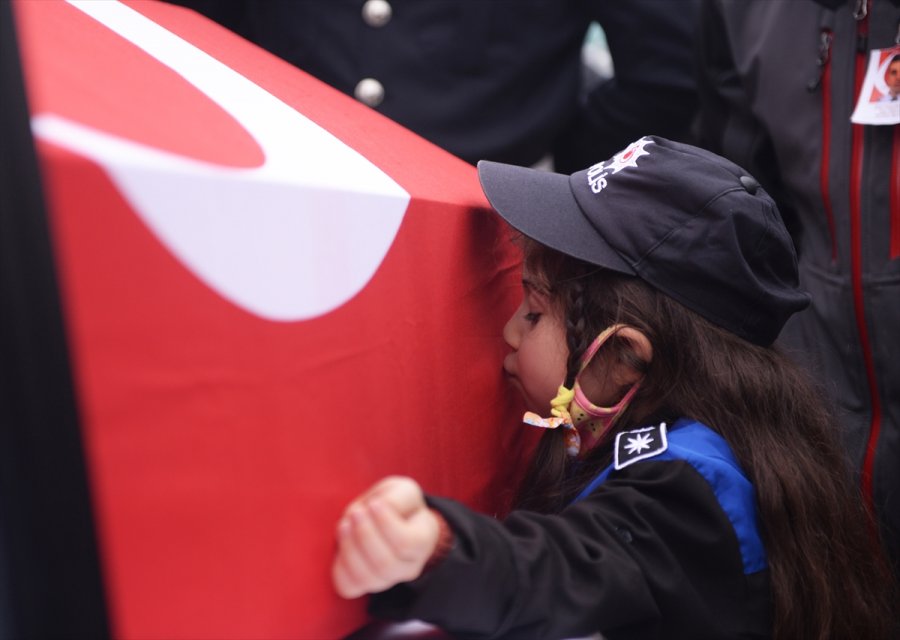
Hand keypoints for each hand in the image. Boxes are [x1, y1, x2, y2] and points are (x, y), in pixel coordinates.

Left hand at [332, 476, 440, 598]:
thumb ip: (394, 499)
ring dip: (350, 549)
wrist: (388, 520)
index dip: (387, 524)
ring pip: (367, 578)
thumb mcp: (402, 491)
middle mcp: (409, 567)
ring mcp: (387, 580)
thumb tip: (377, 510)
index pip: (407, 544)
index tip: (374, 503)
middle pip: (386, 564)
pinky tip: (340, 544)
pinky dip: (340, 565)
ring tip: (344, 524)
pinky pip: (349, 587)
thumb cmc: (397, 504)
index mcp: (424, 540)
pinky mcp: (364, 585)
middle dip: (365, 536)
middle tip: (356, 512)